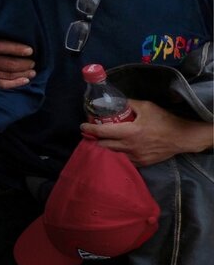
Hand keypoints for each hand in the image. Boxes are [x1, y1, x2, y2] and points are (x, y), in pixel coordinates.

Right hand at [0, 39, 34, 90]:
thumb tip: (20, 35)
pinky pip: (3, 85)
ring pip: (8, 74)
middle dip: (24, 63)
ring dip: (23, 73)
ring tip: (32, 71)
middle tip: (33, 62)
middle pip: (7, 63)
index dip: (16, 48)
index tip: (30, 50)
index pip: (0, 46)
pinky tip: (25, 80)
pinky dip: (16, 83)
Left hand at [82, 100, 213, 166]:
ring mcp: (135, 157)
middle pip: (103, 145)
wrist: (182, 137)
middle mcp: (130, 146)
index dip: (89, 129)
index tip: (83, 126)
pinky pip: (123, 160)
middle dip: (95, 139)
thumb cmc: (164, 120)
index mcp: (129, 132)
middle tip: (92, 132)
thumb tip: (114, 101)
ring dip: (105, 147)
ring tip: (102, 139)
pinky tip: (116, 148)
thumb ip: (128, 104)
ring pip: (112, 154)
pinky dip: (117, 154)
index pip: (102, 132)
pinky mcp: (142, 163)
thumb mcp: (145, 107)